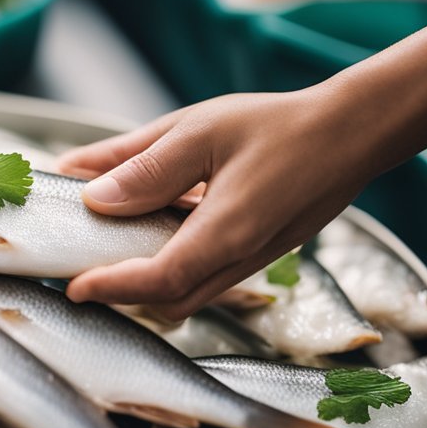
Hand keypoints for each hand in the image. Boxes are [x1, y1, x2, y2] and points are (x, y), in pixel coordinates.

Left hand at [57, 89, 377, 319]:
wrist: (352, 132)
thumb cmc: (278, 126)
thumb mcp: (199, 131)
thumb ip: (141, 166)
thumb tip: (89, 193)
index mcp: (226, 231)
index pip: (158, 279)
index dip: (111, 288)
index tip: (73, 286)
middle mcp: (240, 259)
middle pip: (169, 301)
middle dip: (121, 296)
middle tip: (78, 273)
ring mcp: (251, 262)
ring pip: (188, 296)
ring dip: (144, 288)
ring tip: (104, 258)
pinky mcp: (256, 255)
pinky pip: (205, 280)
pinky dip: (169, 272)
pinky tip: (148, 237)